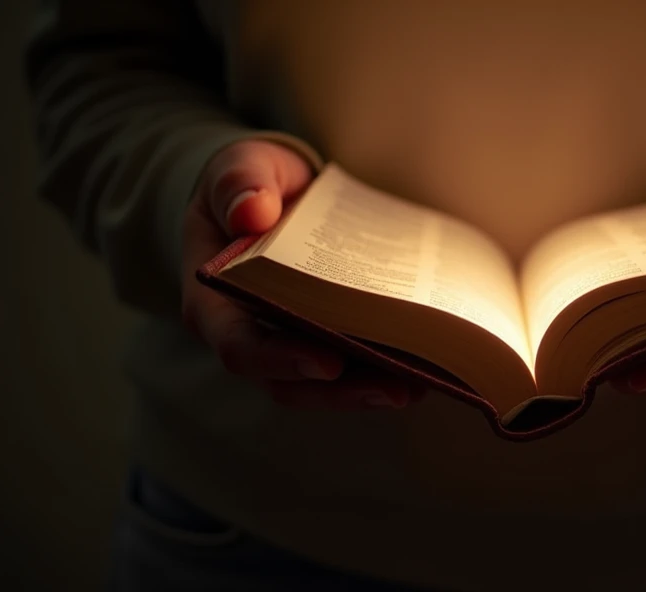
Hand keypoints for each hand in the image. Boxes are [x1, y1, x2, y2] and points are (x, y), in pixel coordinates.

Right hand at [180, 140, 422, 408]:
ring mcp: (290, 346)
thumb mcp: (241, 168)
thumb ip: (241, 184)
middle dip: (345, 390)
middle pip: (292, 383)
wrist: (275, 196)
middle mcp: (250, 337)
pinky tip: (432, 364)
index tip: (328, 362)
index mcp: (214, 304)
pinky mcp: (324, 343)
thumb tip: (251, 211)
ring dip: (374, 389)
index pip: (239, 346)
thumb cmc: (252, 185)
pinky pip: (354, 369)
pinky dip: (390, 370)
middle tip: (398, 386)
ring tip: (426, 381)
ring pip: (327, 387)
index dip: (281, 360)